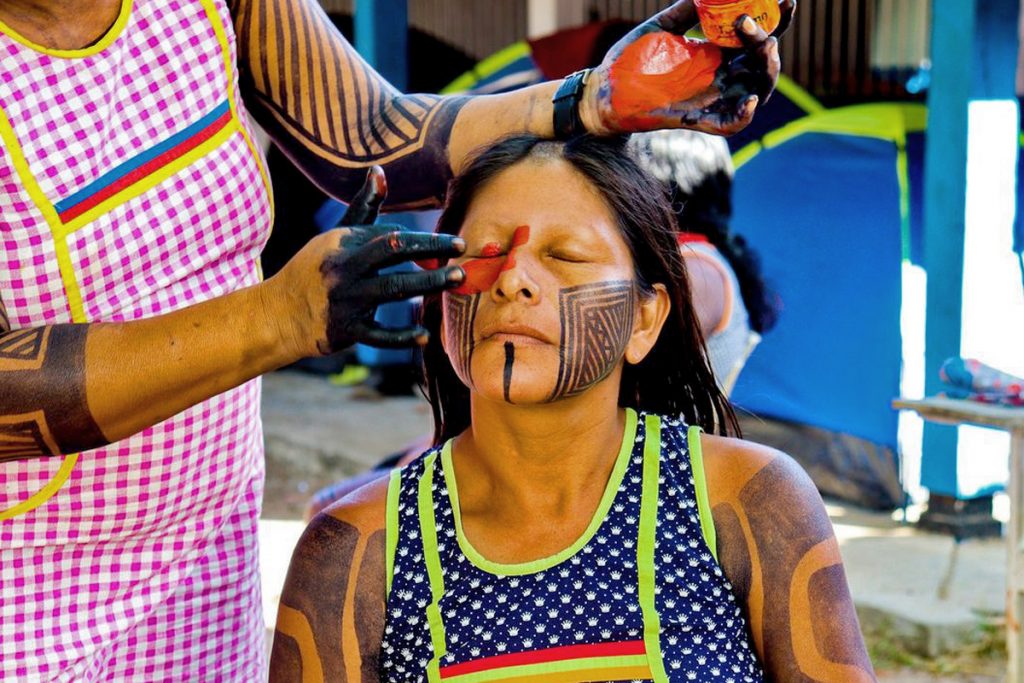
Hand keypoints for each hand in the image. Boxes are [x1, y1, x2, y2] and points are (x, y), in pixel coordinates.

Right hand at [271, 166, 464, 354]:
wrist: (278, 314)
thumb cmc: (316, 270)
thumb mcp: (335, 236)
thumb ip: (363, 207)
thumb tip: (380, 169)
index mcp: (344, 243)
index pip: (389, 235)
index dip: (419, 239)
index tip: (447, 244)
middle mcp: (344, 268)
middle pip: (393, 253)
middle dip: (430, 249)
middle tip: (462, 249)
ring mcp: (345, 300)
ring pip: (394, 289)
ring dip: (428, 283)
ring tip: (457, 279)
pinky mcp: (345, 330)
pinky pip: (380, 335)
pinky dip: (403, 336)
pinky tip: (425, 335)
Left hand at [581, 0, 794, 135]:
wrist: (603, 88)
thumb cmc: (629, 60)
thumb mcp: (661, 27)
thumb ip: (686, 10)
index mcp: (717, 54)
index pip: (756, 38)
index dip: (777, 20)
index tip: (786, 0)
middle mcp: (720, 77)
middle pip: (763, 64)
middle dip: (770, 42)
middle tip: (753, 23)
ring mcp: (711, 99)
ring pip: (757, 91)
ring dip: (767, 71)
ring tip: (763, 46)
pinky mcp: (696, 120)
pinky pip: (729, 124)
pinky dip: (744, 115)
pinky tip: (749, 99)